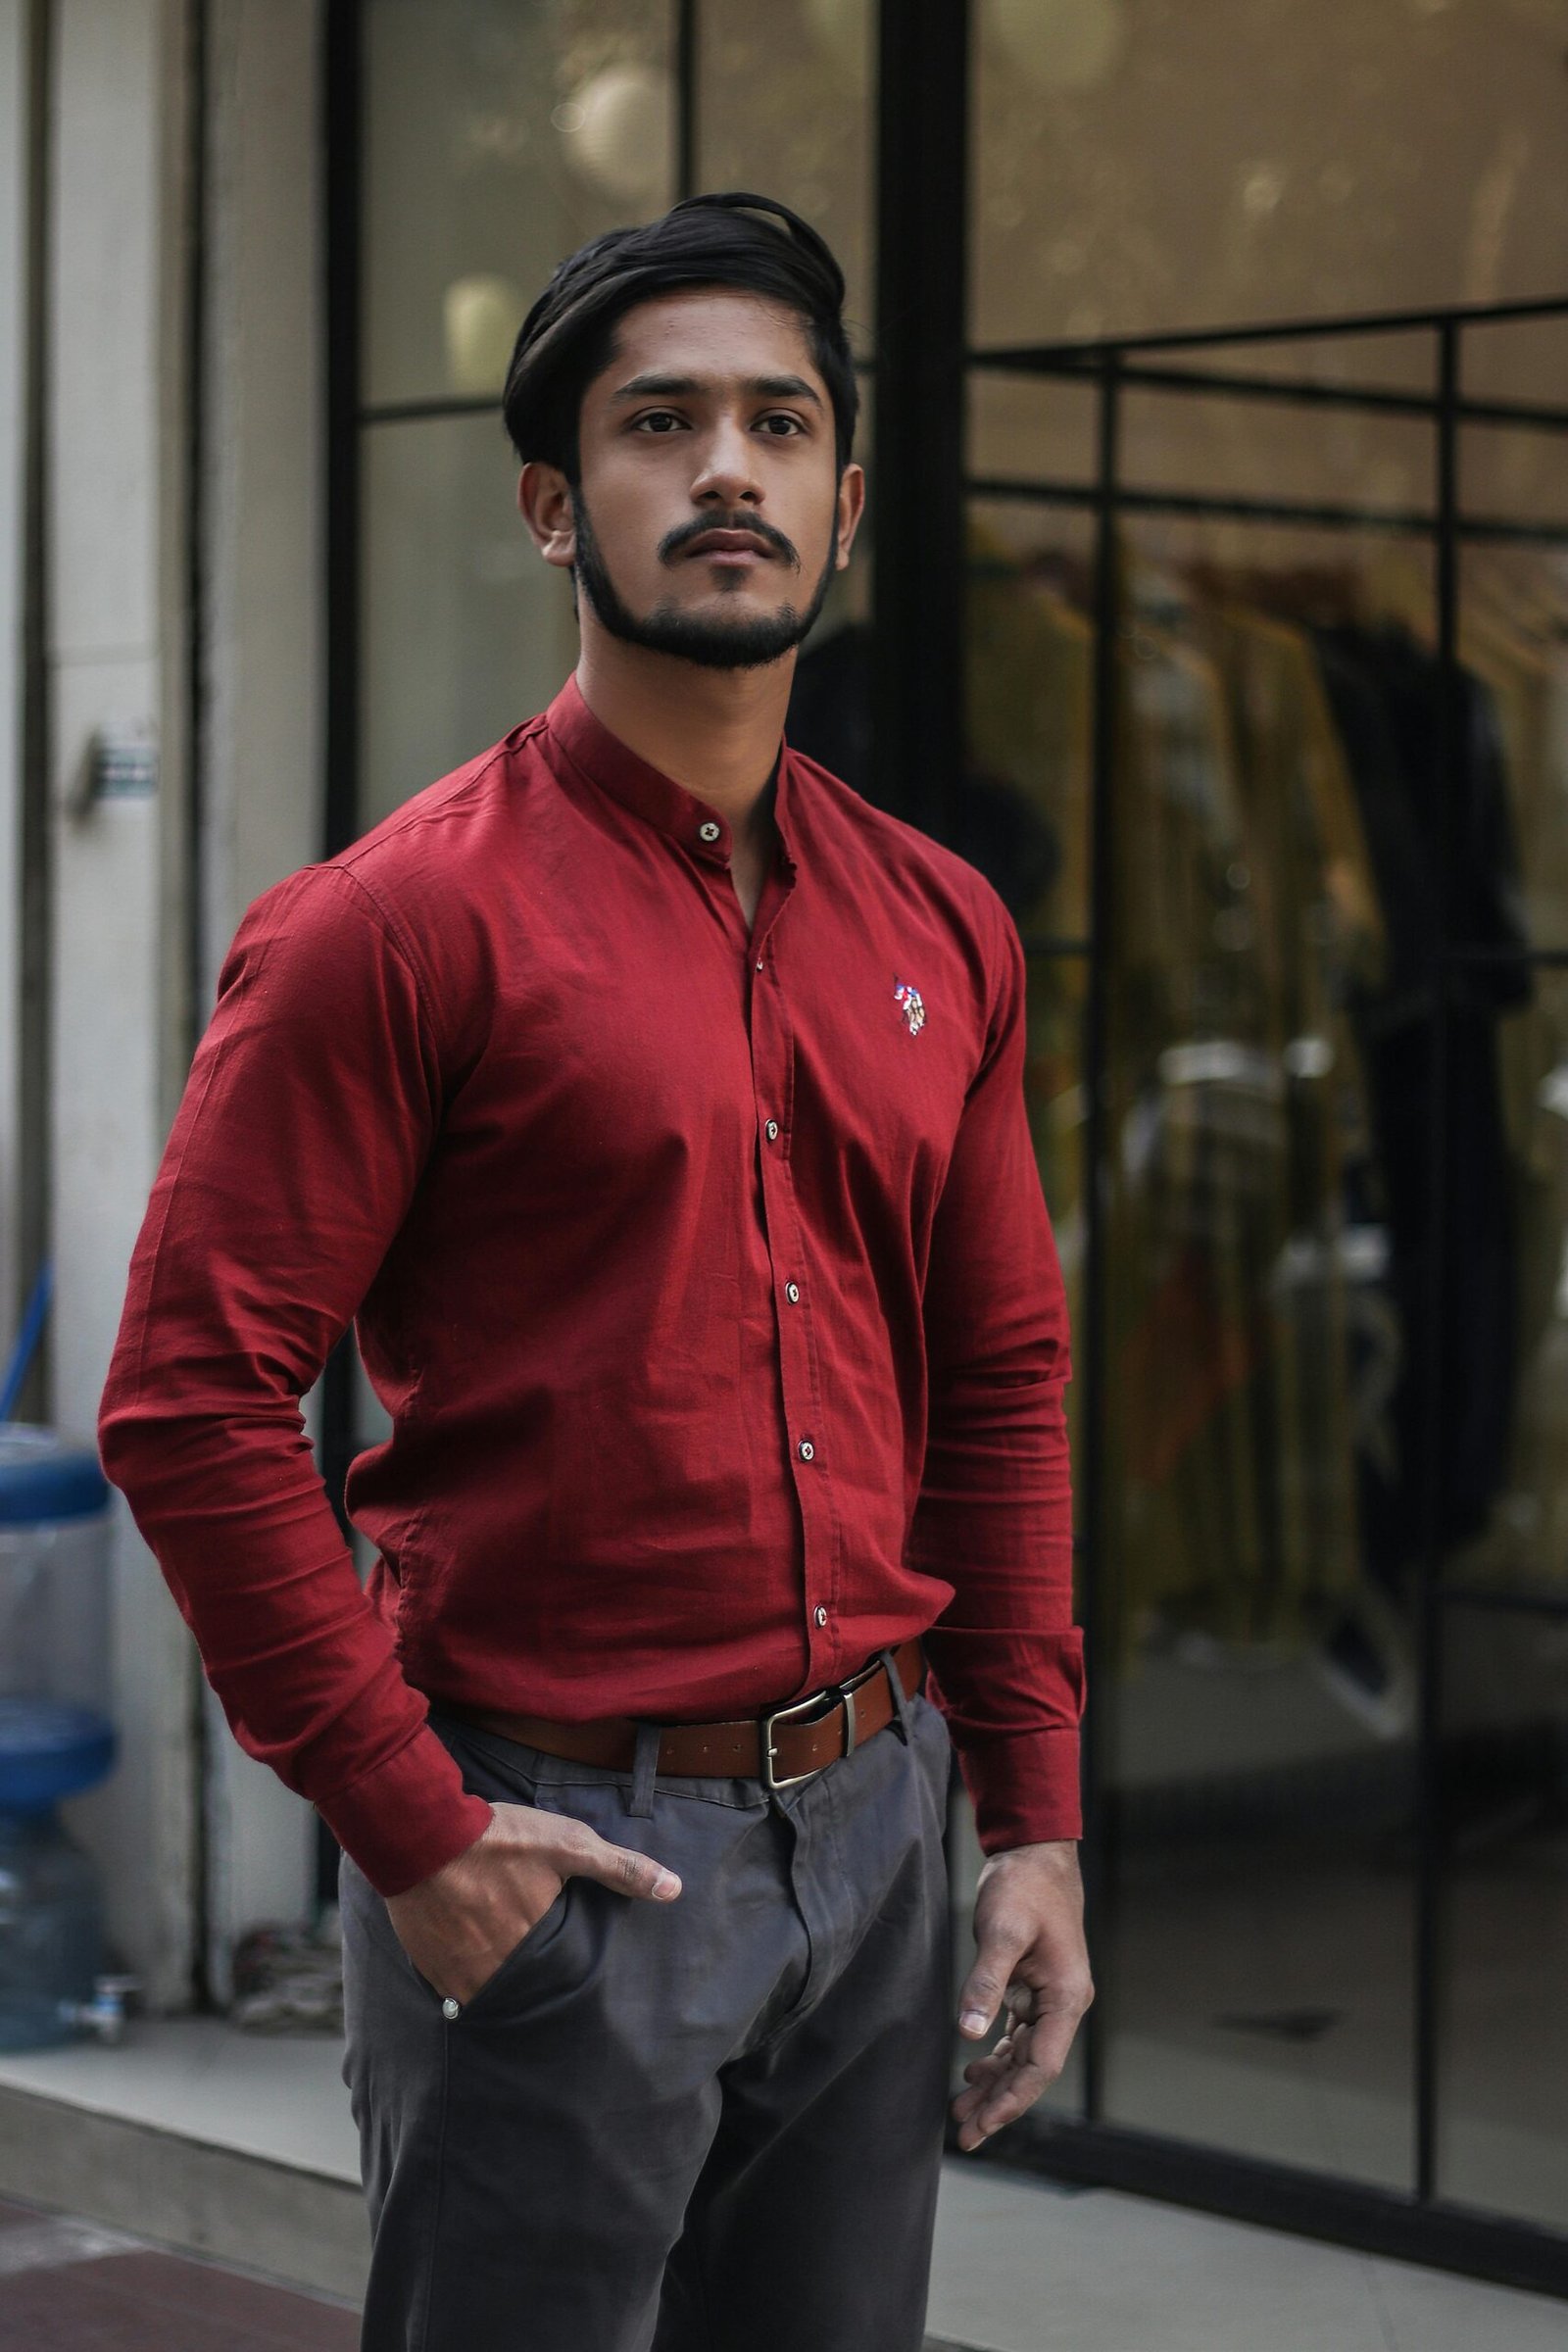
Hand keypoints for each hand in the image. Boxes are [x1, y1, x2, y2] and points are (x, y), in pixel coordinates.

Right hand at [385, 1799, 681, 2003]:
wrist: (422, 1834)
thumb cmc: (500, 1839)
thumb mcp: (568, 1844)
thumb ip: (621, 1869)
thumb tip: (675, 1890)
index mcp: (537, 1950)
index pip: (562, 1976)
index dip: (564, 1967)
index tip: (563, 1957)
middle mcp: (499, 1974)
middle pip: (524, 1987)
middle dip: (529, 1976)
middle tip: (529, 1957)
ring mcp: (460, 1976)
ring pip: (488, 1992)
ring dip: (496, 1980)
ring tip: (499, 1957)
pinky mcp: (429, 1969)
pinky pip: (452, 1990)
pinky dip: (462, 1978)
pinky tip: (466, 1953)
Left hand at [951, 1839, 1092, 2150]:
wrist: (1034, 1853)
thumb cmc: (1023, 1888)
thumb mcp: (1001, 1932)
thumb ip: (986, 1983)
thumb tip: (968, 2035)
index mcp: (1066, 1996)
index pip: (1042, 2065)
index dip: (1012, 2099)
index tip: (983, 2124)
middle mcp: (1063, 2004)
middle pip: (1033, 2069)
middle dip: (1000, 2103)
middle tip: (964, 2135)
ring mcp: (1050, 1998)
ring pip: (1023, 2056)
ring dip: (995, 2084)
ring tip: (960, 2110)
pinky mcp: (1033, 1988)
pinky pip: (1017, 2036)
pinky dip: (996, 2058)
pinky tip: (972, 2070)